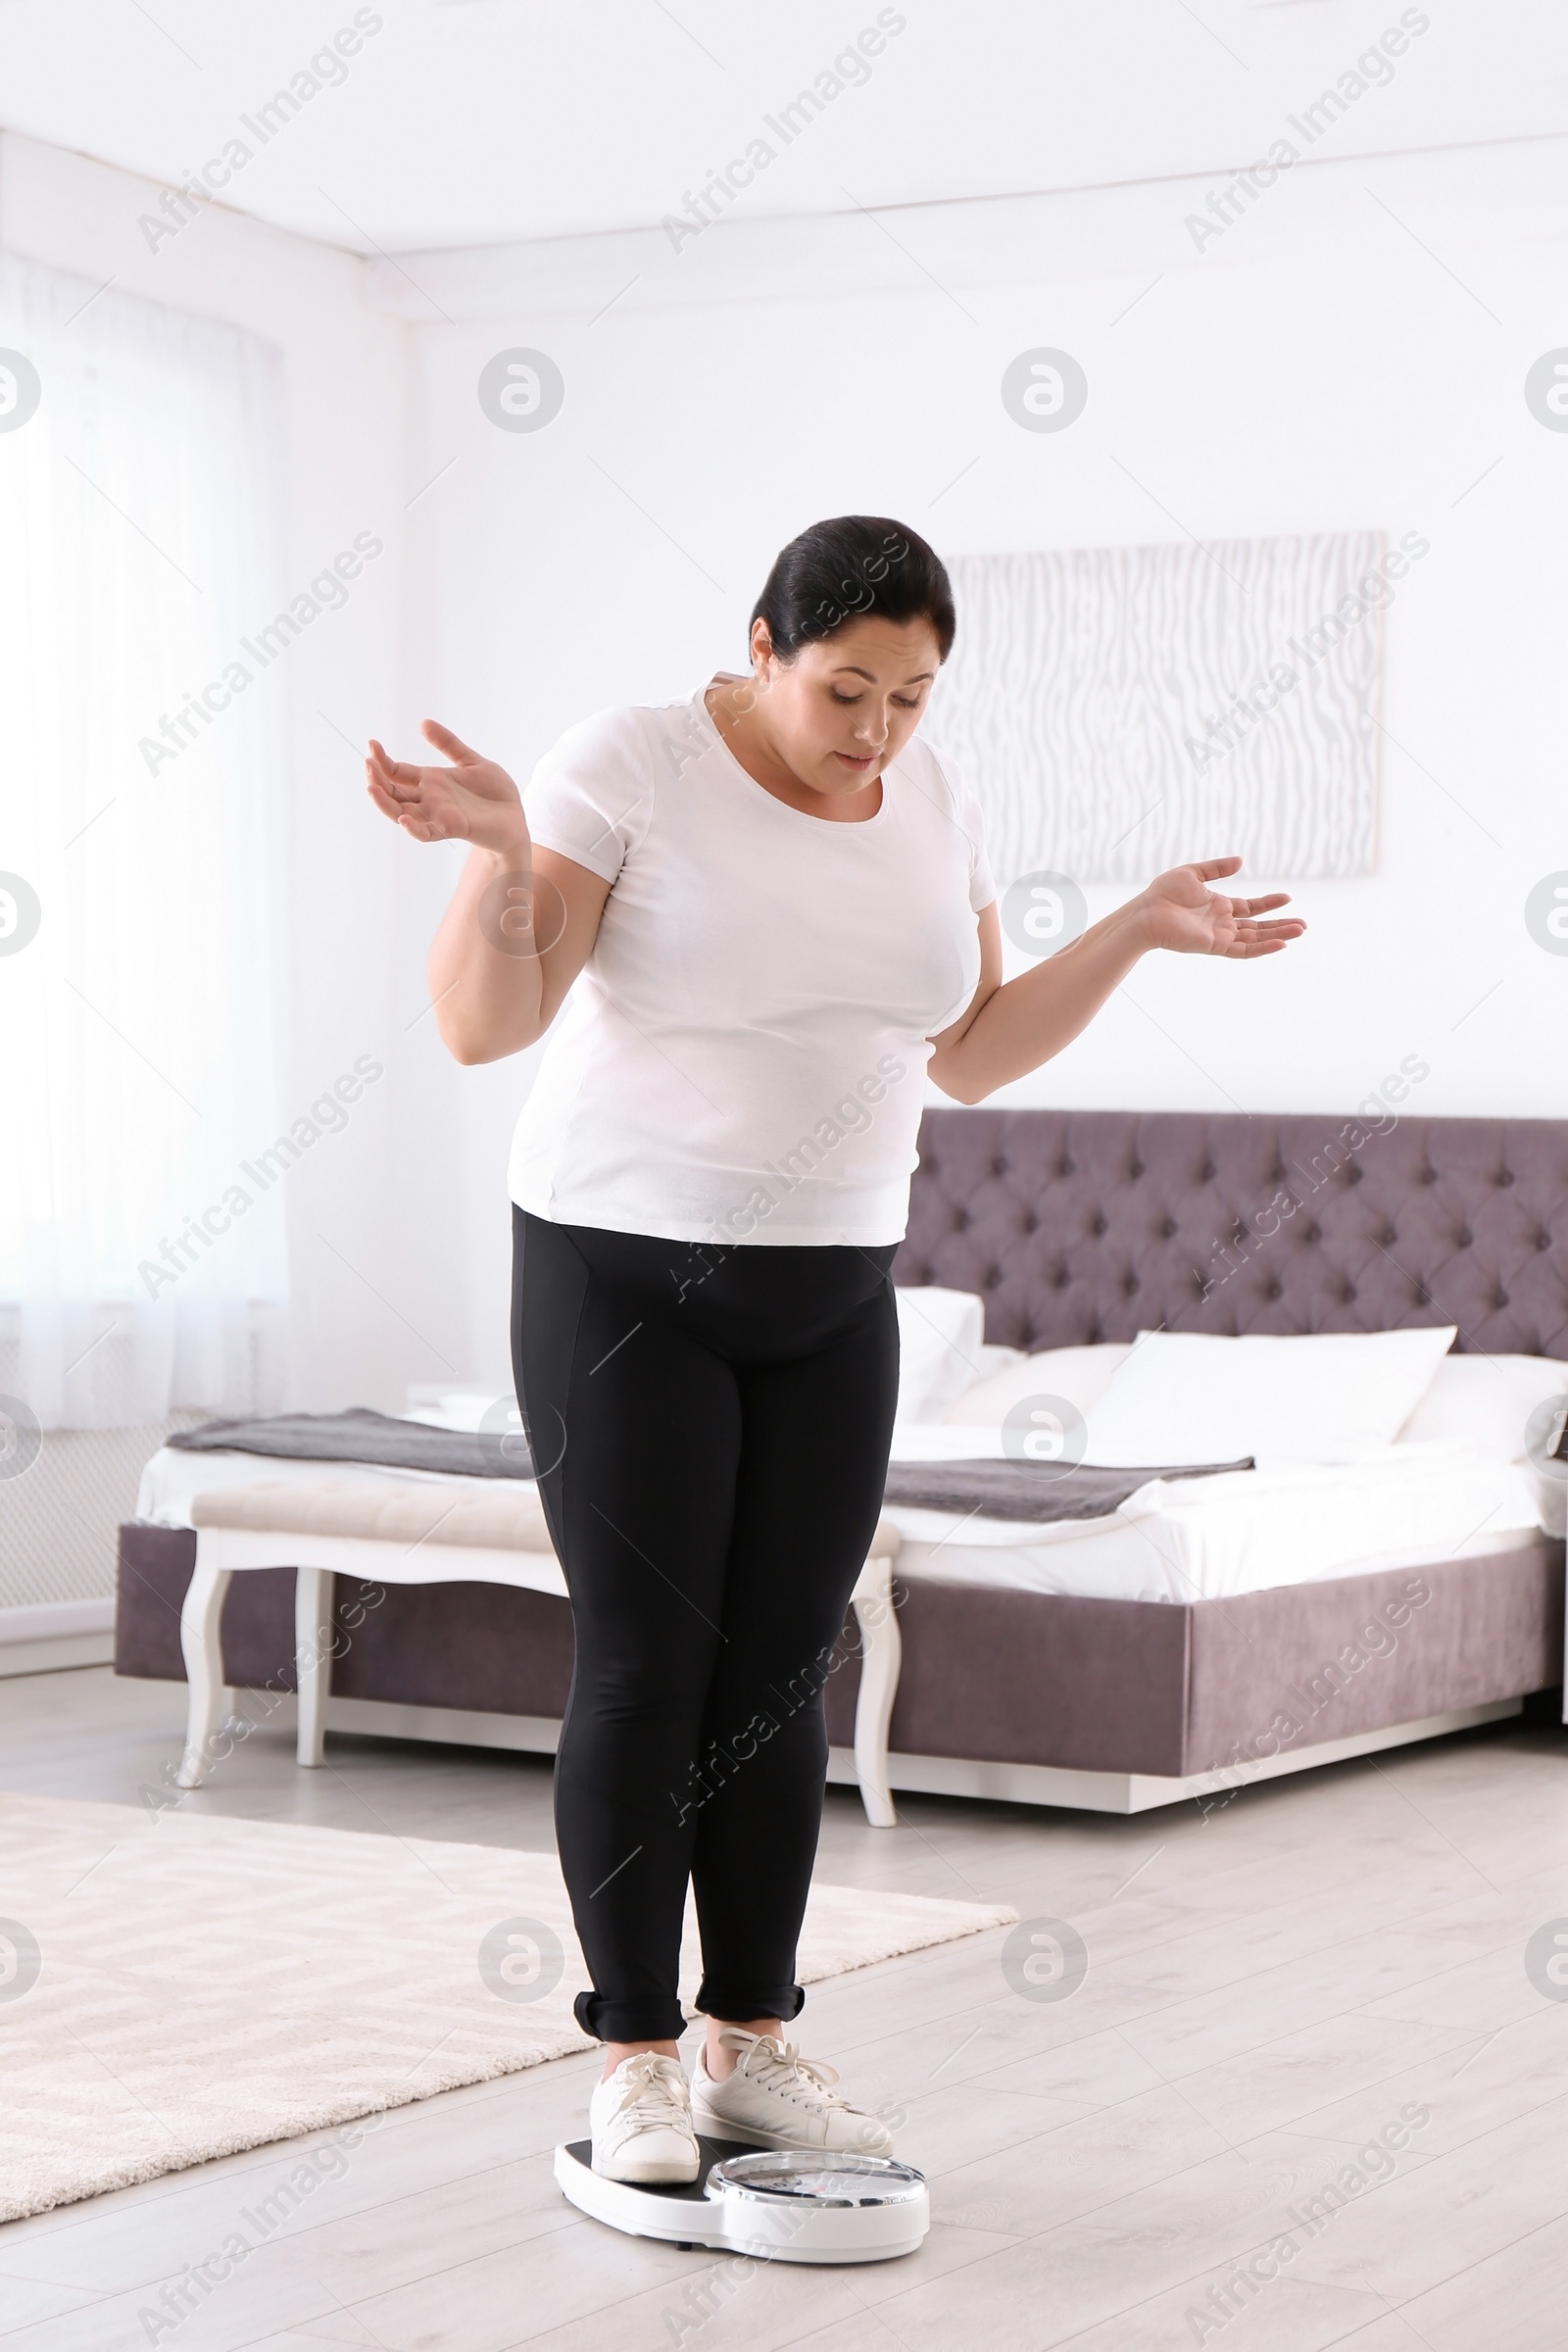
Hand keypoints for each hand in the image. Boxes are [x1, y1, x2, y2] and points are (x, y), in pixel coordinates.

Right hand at [365, 720, 528, 856]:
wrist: (516, 815)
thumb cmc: (494, 792)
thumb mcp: (471, 760)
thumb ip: (448, 743)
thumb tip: (423, 722)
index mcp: (431, 781)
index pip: (397, 772)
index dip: (382, 760)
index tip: (372, 744)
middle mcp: (429, 799)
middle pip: (393, 792)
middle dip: (376, 780)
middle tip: (367, 764)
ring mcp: (439, 814)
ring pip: (402, 813)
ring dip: (385, 803)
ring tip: (371, 788)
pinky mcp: (454, 827)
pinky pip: (428, 832)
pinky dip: (414, 828)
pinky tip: (404, 819)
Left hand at [1134, 857, 1305, 957]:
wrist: (1147, 912)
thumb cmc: (1163, 893)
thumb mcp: (1193, 873)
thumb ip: (1217, 868)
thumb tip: (1241, 861)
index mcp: (1218, 907)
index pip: (1250, 908)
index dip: (1268, 904)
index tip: (1287, 898)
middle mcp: (1222, 923)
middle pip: (1258, 927)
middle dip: (1280, 925)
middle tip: (1303, 924)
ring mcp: (1219, 936)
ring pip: (1255, 939)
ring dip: (1278, 935)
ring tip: (1300, 931)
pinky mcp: (1215, 946)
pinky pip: (1243, 950)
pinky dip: (1263, 948)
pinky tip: (1281, 944)